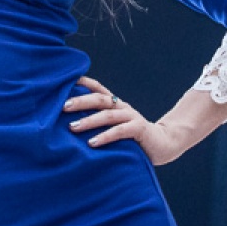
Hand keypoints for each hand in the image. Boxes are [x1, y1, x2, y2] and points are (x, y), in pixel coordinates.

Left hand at [63, 76, 184, 165]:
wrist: (164, 144)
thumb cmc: (133, 138)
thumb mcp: (115, 127)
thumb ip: (99, 123)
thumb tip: (69, 125)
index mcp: (115, 104)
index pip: (97, 88)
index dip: (83, 82)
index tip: (63, 81)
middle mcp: (122, 106)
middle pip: (99, 99)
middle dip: (79, 101)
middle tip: (62, 107)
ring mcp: (131, 116)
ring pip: (107, 115)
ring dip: (89, 120)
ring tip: (72, 127)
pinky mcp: (139, 129)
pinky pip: (120, 131)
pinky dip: (105, 136)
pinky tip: (92, 143)